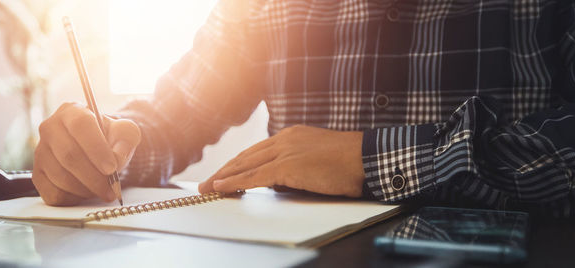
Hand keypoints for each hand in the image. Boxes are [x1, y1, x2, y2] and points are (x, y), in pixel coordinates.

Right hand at [33, 103, 140, 205]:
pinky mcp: (37, 176)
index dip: (97, 148)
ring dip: (87, 189)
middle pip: (69, 154)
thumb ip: (126, 138)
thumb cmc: (110, 140)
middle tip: (112, 188)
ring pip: (61, 176)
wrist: (97, 153)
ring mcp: (40, 153)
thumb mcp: (124, 132)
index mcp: (71, 111)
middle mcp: (49, 128)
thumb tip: (116, 158)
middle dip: (94, 176)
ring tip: (103, 191)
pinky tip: (87, 192)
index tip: (112, 168)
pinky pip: (54, 193)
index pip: (81, 125)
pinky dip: (74, 198)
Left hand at [198, 125, 364, 196]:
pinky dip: (235, 182)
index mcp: (292, 135)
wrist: (367, 157)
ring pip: (246, 165)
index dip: (238, 163)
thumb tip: (280, 181)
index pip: (257, 150)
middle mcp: (285, 139)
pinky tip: (221, 187)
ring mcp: (286, 151)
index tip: (225, 172)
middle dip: (224, 170)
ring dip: (224, 177)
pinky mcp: (289, 166)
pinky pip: (255, 176)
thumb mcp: (318, 158)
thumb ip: (297, 165)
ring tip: (208, 187)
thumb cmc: (351, 161)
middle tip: (207, 181)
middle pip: (246, 156)